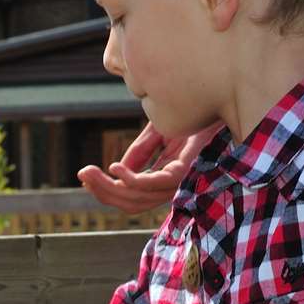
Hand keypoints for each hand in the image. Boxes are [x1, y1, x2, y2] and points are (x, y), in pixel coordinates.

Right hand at [77, 120, 221, 213]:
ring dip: (110, 187)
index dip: (105, 190)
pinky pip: (153, 183)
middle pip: (130, 203)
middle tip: (82, 175)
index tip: (84, 176)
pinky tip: (115, 168)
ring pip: (138, 198)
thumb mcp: (159, 132)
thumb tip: (118, 170)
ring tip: (90, 172)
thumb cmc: (196, 116)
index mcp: (164, 179)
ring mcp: (178, 182)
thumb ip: (141, 150)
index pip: (130, 196)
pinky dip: (131, 179)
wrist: (221, 101)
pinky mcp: (184, 172)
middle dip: (102, 191)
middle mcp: (171, 186)